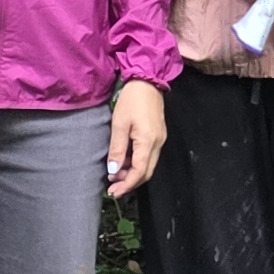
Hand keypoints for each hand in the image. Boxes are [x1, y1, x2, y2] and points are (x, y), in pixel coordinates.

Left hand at [106, 78, 168, 196]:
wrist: (147, 82)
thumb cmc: (132, 100)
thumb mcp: (119, 124)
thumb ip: (117, 149)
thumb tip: (114, 171)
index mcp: (148, 141)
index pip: (140, 171)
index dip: (127, 185)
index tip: (114, 192)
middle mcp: (158, 143)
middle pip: (147, 172)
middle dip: (130, 183)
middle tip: (113, 189)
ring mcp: (160, 140)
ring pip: (148, 165)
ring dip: (133, 173)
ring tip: (115, 175)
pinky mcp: (158, 135)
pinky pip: (149, 156)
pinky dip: (137, 163)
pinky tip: (125, 162)